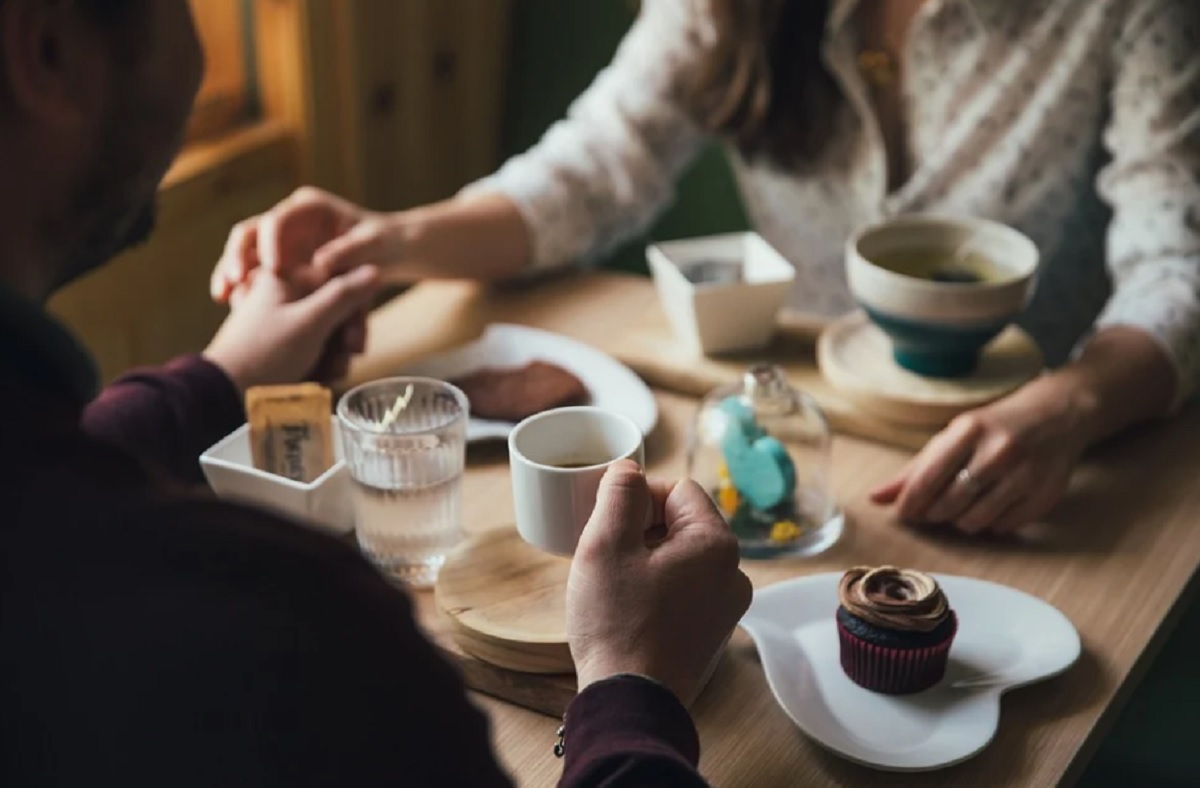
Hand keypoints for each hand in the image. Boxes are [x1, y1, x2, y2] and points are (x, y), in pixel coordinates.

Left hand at [204, 265, 380, 391]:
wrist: (225, 392)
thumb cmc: (264, 353)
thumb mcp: (310, 321)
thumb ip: (344, 295)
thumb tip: (374, 270)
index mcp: (287, 277)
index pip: (340, 279)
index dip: (355, 308)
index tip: (354, 335)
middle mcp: (286, 294)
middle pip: (337, 307)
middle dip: (345, 337)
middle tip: (346, 357)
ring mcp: (284, 320)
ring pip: (329, 330)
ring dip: (336, 355)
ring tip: (328, 373)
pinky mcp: (283, 343)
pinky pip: (315, 347)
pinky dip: (322, 363)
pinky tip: (318, 378)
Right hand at [210, 186, 398, 303]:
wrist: (390, 251)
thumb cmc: (384, 243)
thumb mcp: (372, 245)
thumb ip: (349, 251)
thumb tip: (321, 263)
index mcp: (309, 207)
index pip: (278, 219)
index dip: (270, 242)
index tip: (272, 269)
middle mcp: (290, 219)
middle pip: (251, 232)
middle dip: (237, 255)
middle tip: (233, 280)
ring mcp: (282, 240)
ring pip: (246, 252)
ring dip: (231, 272)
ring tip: (222, 296)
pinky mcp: (280, 261)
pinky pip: (253, 272)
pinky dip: (242, 286)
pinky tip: (232, 305)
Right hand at [567, 460, 752, 705]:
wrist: (630, 702)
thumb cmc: (617, 624)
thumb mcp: (605, 544)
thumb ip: (619, 493)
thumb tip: (629, 469)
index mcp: (716, 544)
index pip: (678, 489)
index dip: (638, 497)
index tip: (609, 523)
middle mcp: (734, 573)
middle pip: (682, 523)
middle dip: (641, 530)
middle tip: (606, 555)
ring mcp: (726, 607)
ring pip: (681, 557)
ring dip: (646, 560)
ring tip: (614, 585)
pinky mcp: (711, 632)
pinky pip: (684, 589)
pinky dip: (656, 589)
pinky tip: (628, 609)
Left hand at [870, 375, 1096, 534]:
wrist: (1058, 415)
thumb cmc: (994, 427)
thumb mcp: (954, 436)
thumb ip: (915, 469)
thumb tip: (875, 498)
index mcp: (970, 431)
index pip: (927, 478)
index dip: (909, 503)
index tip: (903, 513)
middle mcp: (999, 452)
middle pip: (948, 505)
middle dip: (934, 513)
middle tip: (935, 507)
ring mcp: (1025, 476)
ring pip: (974, 522)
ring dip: (960, 521)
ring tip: (964, 504)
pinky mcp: (1044, 497)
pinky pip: (1002, 528)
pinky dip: (990, 524)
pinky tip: (992, 504)